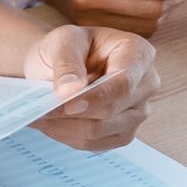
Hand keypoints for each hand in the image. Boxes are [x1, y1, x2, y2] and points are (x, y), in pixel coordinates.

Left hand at [22, 24, 158, 151]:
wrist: (63, 61)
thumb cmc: (69, 46)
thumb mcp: (63, 42)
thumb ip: (67, 64)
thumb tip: (70, 92)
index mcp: (139, 53)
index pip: (124, 83)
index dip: (96, 98)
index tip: (68, 105)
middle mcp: (146, 84)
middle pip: (113, 111)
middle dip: (73, 114)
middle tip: (40, 112)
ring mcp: (138, 111)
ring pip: (103, 131)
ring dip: (67, 128)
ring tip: (40, 117)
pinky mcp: (123, 132)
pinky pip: (97, 144)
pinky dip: (69, 137)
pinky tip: (51, 125)